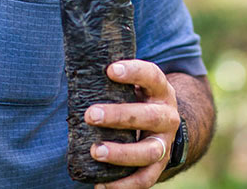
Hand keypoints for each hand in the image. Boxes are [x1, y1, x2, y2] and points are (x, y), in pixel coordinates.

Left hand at [83, 60, 179, 188]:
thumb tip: (79, 70)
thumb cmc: (138, 100)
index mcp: (160, 91)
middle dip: (119, 116)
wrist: (164, 126)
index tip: (110, 70)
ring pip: (149, 151)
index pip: (152, 76)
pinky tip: (101, 186)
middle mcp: (167, 117)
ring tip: (96, 151)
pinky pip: (145, 179)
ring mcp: (165, 143)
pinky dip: (124, 185)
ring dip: (122, 153)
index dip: (134, 72)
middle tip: (91, 115)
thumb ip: (113, 81)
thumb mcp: (133, 86)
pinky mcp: (158, 166)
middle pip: (149, 116)